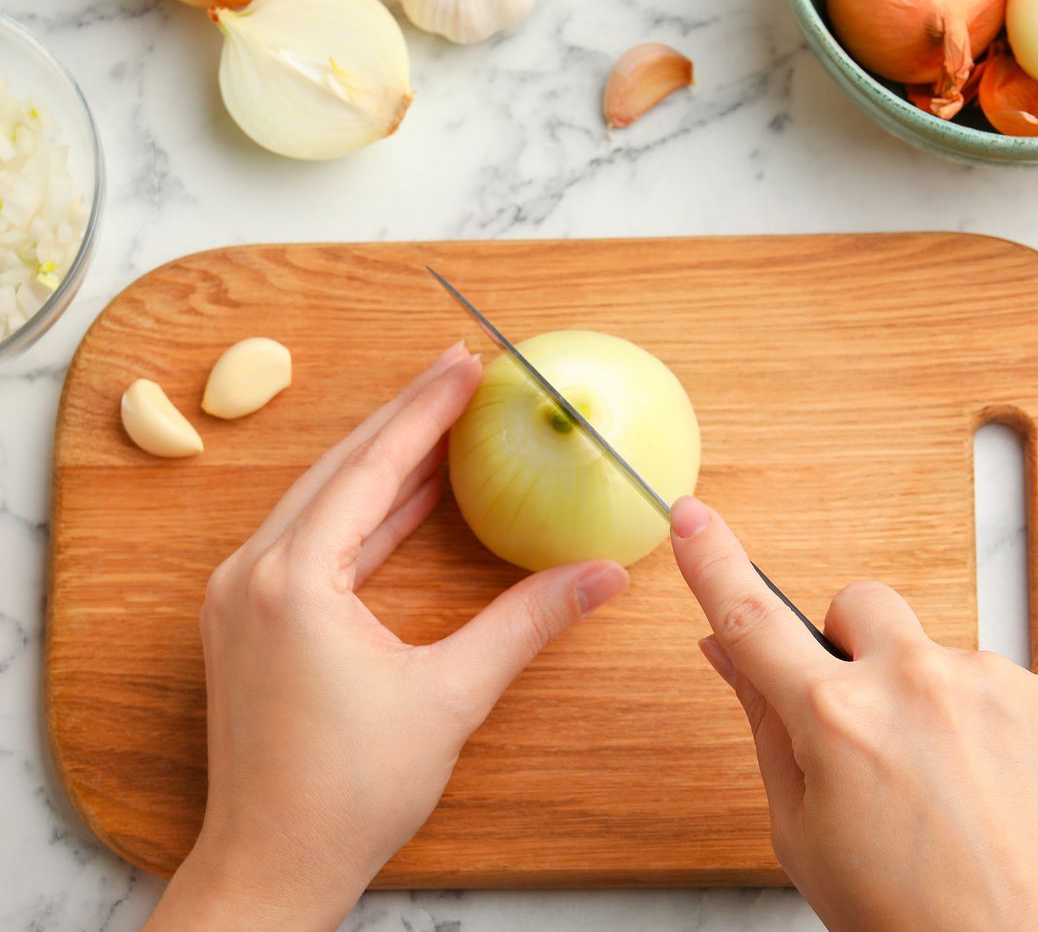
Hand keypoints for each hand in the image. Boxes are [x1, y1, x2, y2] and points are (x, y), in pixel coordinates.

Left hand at [145, 343, 629, 931]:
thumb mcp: (451, 697)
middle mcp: (253, 574)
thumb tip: (601, 574)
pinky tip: (405, 498)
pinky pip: (310, 539)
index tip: (468, 365)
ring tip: (441, 423)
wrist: (273, 864)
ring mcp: (242, 597)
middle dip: (404, 419)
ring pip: (320, 500)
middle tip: (458, 372)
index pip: (371, 469)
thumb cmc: (347, 793)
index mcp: (293, 581)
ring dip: (383, 461)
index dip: (426, 412)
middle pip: (339, 468)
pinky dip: (362, 511)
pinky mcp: (249, 621)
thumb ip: (527, 623)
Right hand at [670, 497, 1037, 931]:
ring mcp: (984, 681)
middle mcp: (911, 683)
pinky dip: (973, 717)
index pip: (752, 622)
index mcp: (836, 722)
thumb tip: (730, 654)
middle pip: (856, 604)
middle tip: (860, 719)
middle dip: (848, 646)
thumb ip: (767, 727)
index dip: (712, 563)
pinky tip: (981, 783)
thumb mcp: (803, 835)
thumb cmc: (910, 915)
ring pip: (927, 649)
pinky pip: (984, 676)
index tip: (692, 517)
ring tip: (939, 783)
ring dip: (919, 693)